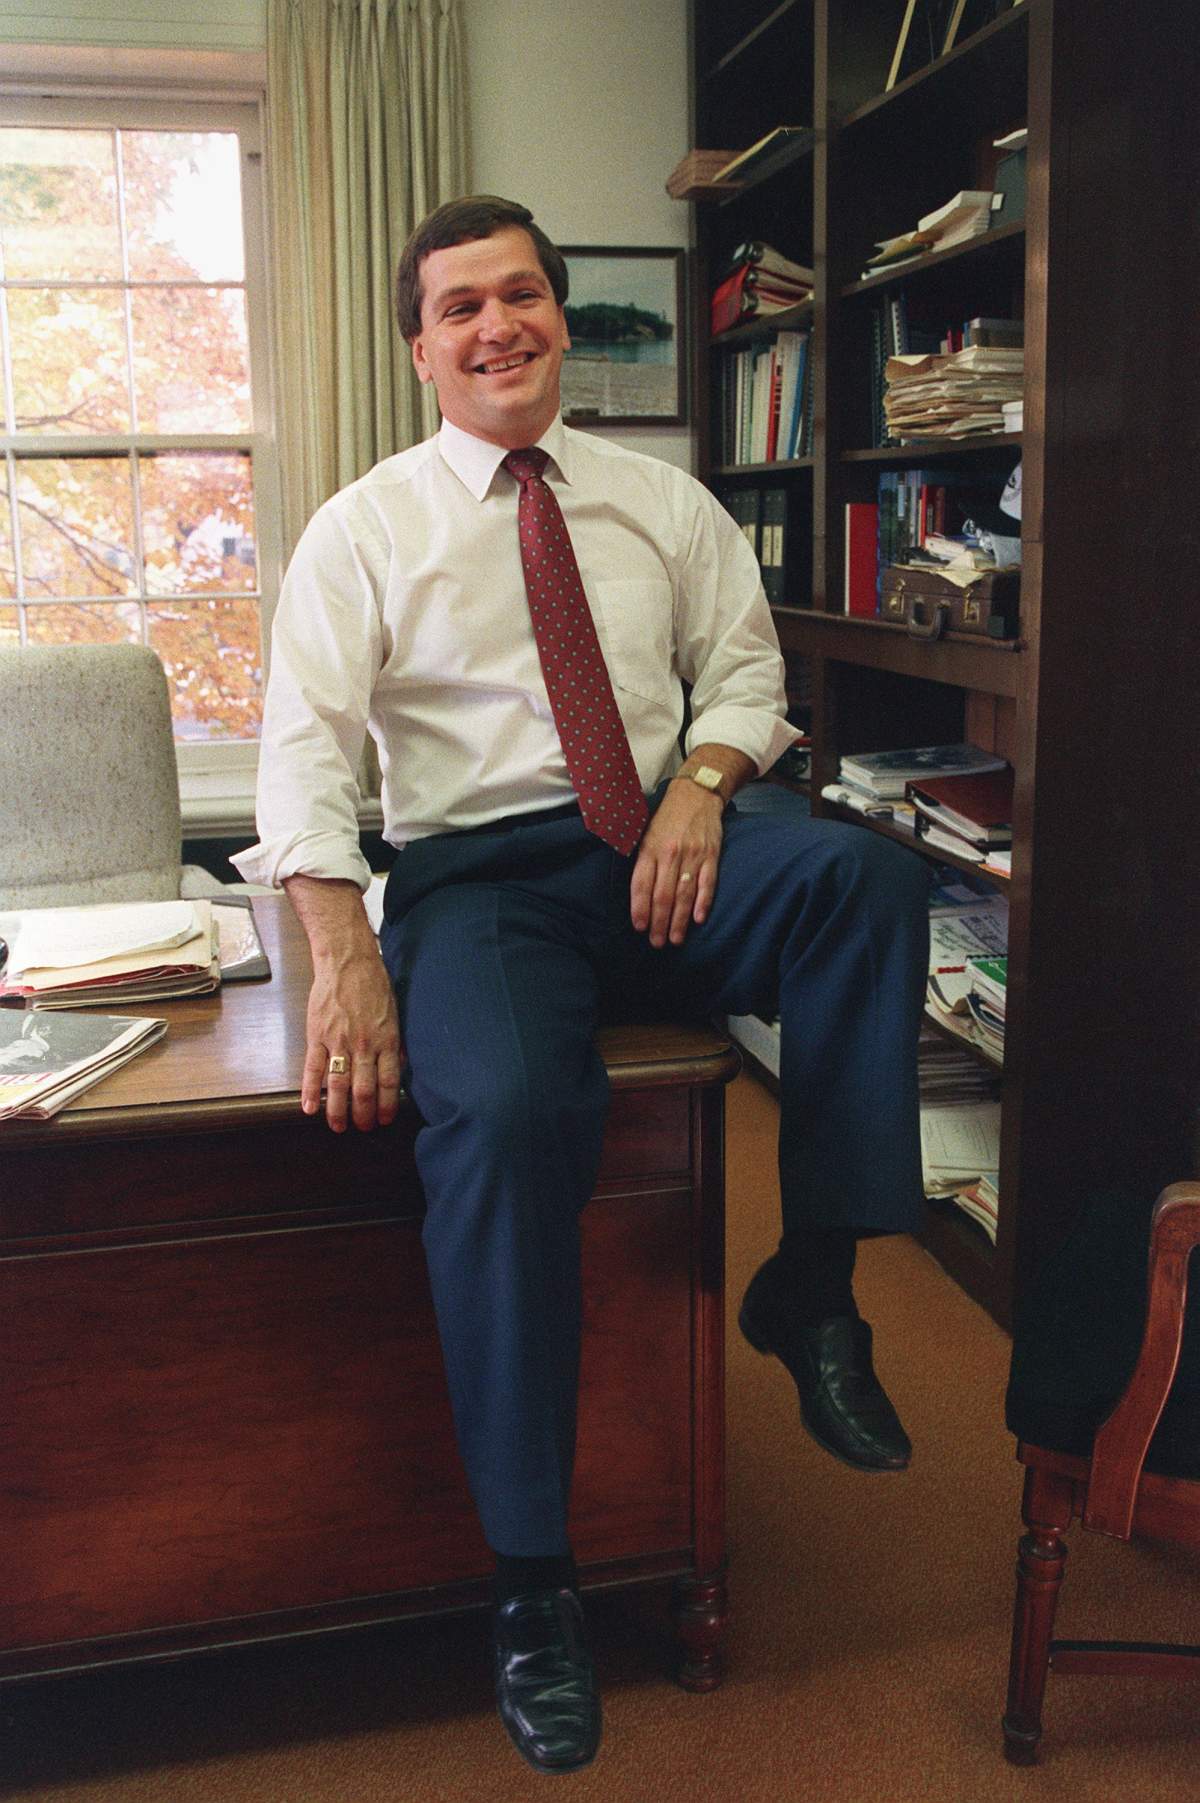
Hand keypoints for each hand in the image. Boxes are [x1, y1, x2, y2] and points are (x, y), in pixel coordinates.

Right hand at [301, 948, 403, 1131]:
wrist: (347, 961)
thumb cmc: (373, 985)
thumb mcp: (395, 1013)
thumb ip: (395, 1043)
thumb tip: (400, 1066)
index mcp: (386, 1040)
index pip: (388, 1082)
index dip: (386, 1106)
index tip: (384, 1121)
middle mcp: (364, 1045)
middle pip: (364, 1089)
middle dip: (363, 1114)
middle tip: (362, 1129)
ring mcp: (339, 1041)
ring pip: (338, 1084)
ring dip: (337, 1110)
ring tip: (337, 1127)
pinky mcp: (317, 1035)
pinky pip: (313, 1068)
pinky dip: (310, 1091)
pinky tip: (310, 1108)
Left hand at [629, 779, 723, 947]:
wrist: (696, 794)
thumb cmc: (667, 819)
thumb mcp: (645, 835)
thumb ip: (642, 862)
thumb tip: (638, 895)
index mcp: (650, 849)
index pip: (641, 884)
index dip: (640, 908)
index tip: (640, 928)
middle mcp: (670, 854)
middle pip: (662, 895)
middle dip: (659, 923)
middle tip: (657, 943)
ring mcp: (692, 855)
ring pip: (684, 894)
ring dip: (679, 920)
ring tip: (675, 939)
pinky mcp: (711, 855)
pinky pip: (707, 883)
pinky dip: (703, 902)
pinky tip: (698, 920)